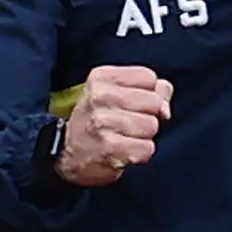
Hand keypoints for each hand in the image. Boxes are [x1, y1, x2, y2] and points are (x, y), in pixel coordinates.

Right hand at [57, 64, 171, 185]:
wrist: (67, 153)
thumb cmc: (96, 121)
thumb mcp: (115, 94)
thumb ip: (149, 90)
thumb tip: (165, 107)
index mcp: (102, 77)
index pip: (149, 77)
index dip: (149, 93)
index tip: (132, 104)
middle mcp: (100, 96)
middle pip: (154, 102)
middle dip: (147, 116)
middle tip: (127, 124)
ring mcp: (103, 122)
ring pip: (152, 126)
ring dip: (143, 137)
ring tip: (123, 138)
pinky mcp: (110, 148)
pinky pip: (147, 148)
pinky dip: (140, 154)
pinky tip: (124, 151)